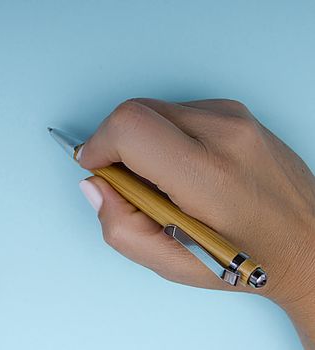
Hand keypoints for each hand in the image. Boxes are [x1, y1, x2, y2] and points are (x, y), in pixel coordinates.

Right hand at [77, 99, 314, 346]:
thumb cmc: (246, 259)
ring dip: (141, 141)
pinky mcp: (236, 111)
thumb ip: (120, 226)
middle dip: (115, 143)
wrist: (310, 240)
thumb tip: (94, 184)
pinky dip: (165, 135)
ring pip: (155, 109)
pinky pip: (178, 111)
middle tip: (125, 180)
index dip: (99, 143)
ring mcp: (234, 117)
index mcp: (207, 176)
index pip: (130, 127)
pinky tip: (182, 166)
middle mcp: (224, 133)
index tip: (93, 164)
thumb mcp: (172, 263)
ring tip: (161, 179)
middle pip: (136, 111)